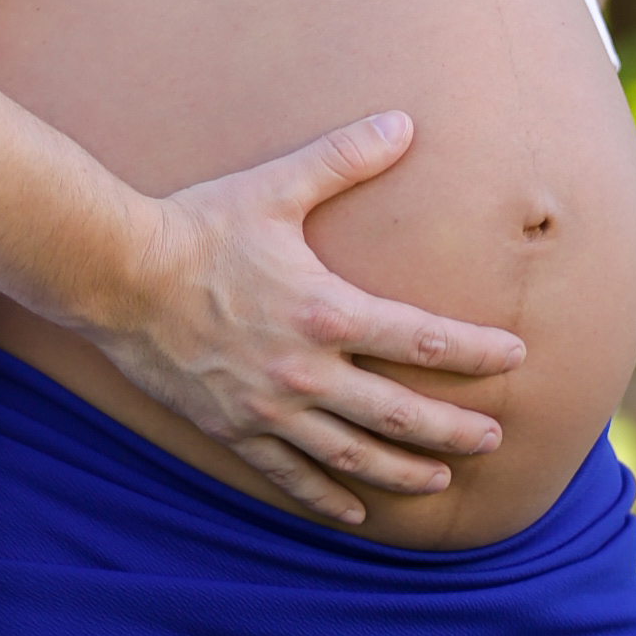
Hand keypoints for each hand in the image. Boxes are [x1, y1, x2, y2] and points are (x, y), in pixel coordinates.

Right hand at [98, 112, 527, 528]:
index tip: (517, 357)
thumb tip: (403, 122)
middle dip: (453, 430)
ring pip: (351, 456)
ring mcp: (269, 409)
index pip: (422, 339)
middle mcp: (305, 371)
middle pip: (398, 414)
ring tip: (440, 482)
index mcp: (326, 312)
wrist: (118, 275)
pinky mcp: (233, 429)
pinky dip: (327, 498)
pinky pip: (289, 476)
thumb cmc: (200, 225)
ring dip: (402, 472)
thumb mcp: (276, 186)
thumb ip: (344, 158)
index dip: (476, 352)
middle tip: (495, 441)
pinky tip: (355, 513)